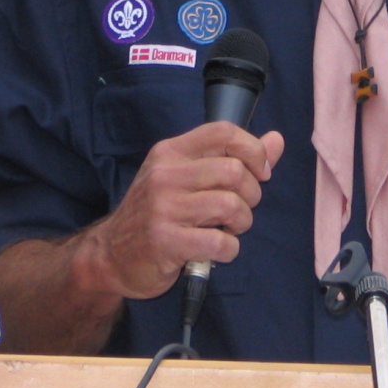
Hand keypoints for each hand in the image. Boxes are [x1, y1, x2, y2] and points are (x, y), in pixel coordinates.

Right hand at [90, 122, 284, 300]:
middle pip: (234, 171)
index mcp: (171, 152)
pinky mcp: (166, 242)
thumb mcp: (186, 178)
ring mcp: (163, 208)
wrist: (110, 255)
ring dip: (241, 224)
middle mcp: (165, 175)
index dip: (253, 150)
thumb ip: (233, 158)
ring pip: (231, 206)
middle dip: (251, 195)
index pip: (223, 132)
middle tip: (239, 210)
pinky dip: (229, 250)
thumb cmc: (156, 213)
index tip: (259, 173)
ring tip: (228, 230)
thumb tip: (276, 140)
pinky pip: (220, 242)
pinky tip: (217, 250)